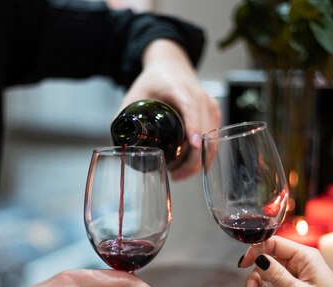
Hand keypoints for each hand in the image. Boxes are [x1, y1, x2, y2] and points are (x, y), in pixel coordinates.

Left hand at [121, 39, 220, 180]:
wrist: (172, 66)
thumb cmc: (155, 80)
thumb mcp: (136, 93)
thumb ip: (124, 116)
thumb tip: (118, 143)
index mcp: (180, 89)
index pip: (191, 108)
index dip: (193, 127)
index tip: (193, 145)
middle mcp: (200, 97)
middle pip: (205, 131)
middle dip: (193, 159)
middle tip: (174, 175)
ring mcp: (210, 106)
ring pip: (212, 140)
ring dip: (198, 161)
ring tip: (178, 174)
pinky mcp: (214, 115)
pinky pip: (214, 140)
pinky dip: (204, 155)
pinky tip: (189, 166)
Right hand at [239, 236, 332, 286]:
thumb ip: (277, 276)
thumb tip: (259, 258)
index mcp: (304, 257)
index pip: (274, 243)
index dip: (256, 251)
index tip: (243, 265)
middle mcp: (300, 263)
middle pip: (267, 264)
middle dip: (256, 282)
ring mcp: (297, 276)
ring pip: (269, 280)